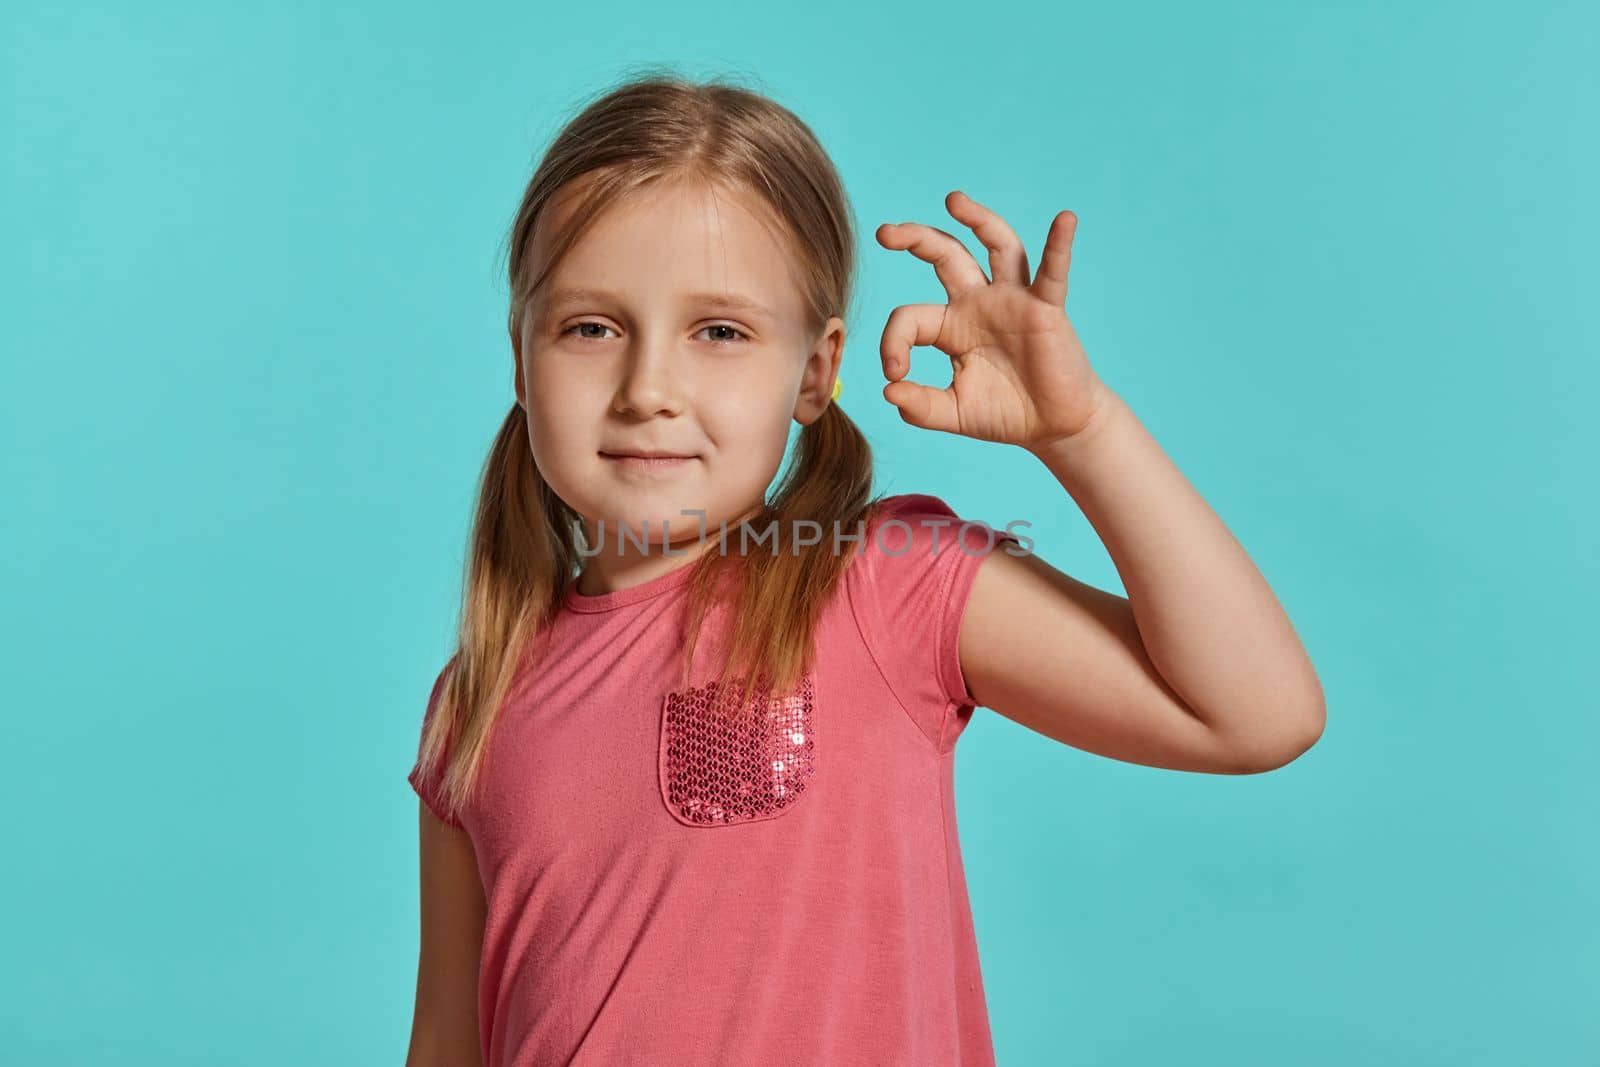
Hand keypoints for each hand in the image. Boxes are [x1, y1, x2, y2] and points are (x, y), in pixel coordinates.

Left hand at [876, 191, 1110, 451]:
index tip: (895, 374)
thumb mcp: (954, 413)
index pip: (910, 318)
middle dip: (914, 239)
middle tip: (884, 233)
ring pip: (996, 246)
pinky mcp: (1047, 309)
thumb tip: (889, 391)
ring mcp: (1013, 300)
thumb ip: (921, 407)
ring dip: (978, 220)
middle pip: (945, 254)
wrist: (1053, 427)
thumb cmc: (1006, 414)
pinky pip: (1053, 271)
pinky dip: (1059, 245)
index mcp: (950, 326)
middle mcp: (978, 303)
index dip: (893, 343)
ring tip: (953, 200)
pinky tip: (1064, 220)